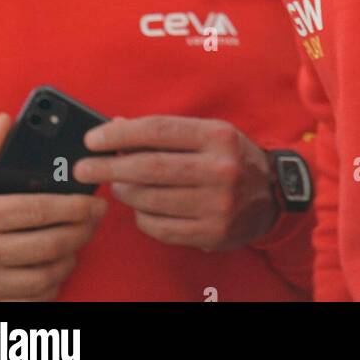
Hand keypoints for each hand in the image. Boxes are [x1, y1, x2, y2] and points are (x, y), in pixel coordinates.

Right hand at [0, 114, 107, 300]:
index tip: (95, 201)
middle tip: (95, 220)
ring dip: (69, 261)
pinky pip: (26, 304)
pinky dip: (48, 291)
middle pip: (51, 244)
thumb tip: (6, 123)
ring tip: (77, 244)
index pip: (42, 210)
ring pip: (43, 277)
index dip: (77, 206)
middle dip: (82, 231)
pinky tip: (53, 274)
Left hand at [73, 115, 279, 251]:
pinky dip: (142, 217)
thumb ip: (165, 131)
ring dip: (124, 192)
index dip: (119, 135)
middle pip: (149, 168)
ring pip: (150, 200)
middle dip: (108, 167)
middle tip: (85, 168)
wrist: (274, 193)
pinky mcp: (212, 233)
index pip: (157, 131)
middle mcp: (219, 169)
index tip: (92, 140)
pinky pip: (160, 228)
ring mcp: (217, 205)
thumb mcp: (207, 132)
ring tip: (116, 185)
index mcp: (217, 136)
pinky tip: (142, 207)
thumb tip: (115, 126)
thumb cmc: (231, 156)